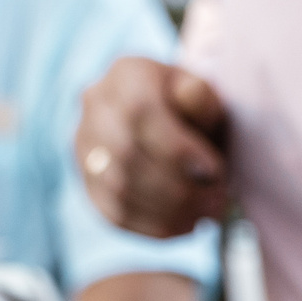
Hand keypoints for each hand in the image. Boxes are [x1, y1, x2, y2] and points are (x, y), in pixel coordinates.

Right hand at [78, 58, 229, 238]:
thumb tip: (192, 98)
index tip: (214, 170)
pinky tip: (185, 225)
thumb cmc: (193, 107)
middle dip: (177, 186)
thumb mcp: (204, 92)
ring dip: (168, 210)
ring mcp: (85, 146)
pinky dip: (154, 226)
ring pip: (118, 188)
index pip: (139, 112)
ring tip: (206, 215)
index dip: (177, 148)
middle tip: (216, 201)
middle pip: (126, 154)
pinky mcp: (89, 184)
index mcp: (126, 74)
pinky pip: (115, 214)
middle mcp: (95, 107)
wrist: (168, 120)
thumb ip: (201, 96)